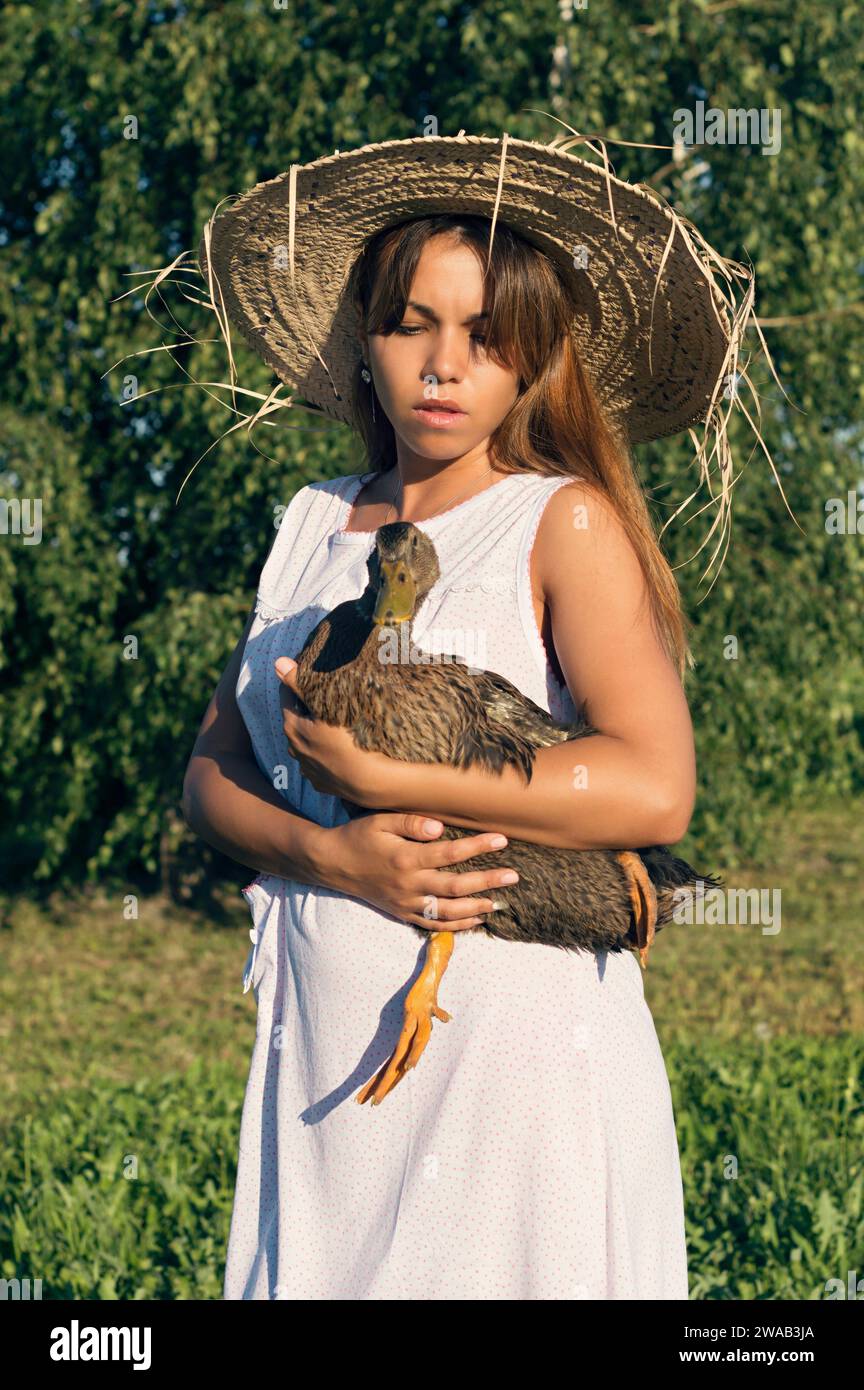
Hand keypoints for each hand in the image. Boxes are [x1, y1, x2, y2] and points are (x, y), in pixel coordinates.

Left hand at [274, 656, 395, 804]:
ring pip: (306, 742)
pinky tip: (339, 749)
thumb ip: (299, 684)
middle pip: (296, 720)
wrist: (371, 782)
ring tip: (334, 724)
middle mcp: (294, 749)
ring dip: (315, 732)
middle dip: (306, 708)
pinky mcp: (321, 783)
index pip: (286, 696)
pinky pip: (319, 762)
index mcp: (292, 727)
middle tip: (325, 697)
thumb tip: (277, 662)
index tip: (311, 673)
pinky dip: (324, 753)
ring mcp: (307, 768)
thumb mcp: (326, 707)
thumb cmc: (351, 739)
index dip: (297, 682)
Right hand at [317, 812, 519, 930]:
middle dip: (487, 882)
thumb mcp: (381, 820)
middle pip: (456, 886)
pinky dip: (457, 925)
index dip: (478, 847)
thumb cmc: (359, 836)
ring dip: (476, 907)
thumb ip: (412, 822)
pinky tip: (476, 919)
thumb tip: (441, 828)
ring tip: (498, 902)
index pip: (450, 853)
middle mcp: (409, 884)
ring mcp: (406, 902)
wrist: (332, 863)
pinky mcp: (403, 913)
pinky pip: (434, 924)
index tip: (502, 840)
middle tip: (513, 876)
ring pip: (448, 911)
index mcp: (406, 858)